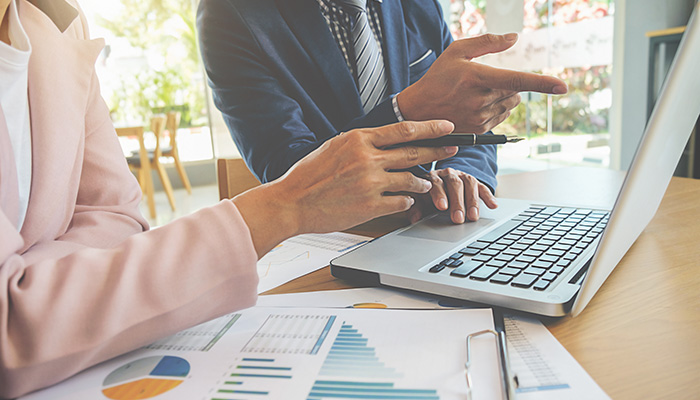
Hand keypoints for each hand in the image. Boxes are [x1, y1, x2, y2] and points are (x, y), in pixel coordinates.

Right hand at [233, 120, 459, 256]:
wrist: (291, 202)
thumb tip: (384, 140)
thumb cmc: (309, 175)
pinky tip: (405, 202)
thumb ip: (360, 142)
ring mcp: (370, 184)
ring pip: (412, 181)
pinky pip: (401, 203)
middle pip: (414, 153)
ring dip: (423, 183)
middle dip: (438, 151)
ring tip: (427, 184)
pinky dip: (407, 202)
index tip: (447, 126)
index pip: (404, 130)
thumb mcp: (334, 146)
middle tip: (454, 148)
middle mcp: (367, 159)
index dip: (430, 127)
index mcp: (358, 139)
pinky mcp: (370, 207)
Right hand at [397, 33, 567, 133]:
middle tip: (486, 82)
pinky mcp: (481, 129)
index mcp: (477, 77)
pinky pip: (502, 117)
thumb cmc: (438, 77)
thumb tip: (514, 38)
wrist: (419, 110)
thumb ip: (487, 42)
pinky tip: (477, 105)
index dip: (542, 83)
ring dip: (504, 97)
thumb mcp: (457, 51)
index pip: (516, 80)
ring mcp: (481, 116)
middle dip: (510, 85)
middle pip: (516, 92)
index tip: (562, 86)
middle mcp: (481, 99)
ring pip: (511, 105)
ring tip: (478, 94)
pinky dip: (497, 109)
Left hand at [406, 168, 497, 223]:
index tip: (442, 207)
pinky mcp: (474, 181)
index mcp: (432, 177)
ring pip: (469, 184)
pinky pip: (482, 187)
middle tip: (458, 218)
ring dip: (472, 201)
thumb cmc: (429, 194)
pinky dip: (488, 196)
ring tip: (473, 217)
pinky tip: (493, 206)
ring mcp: (462, 176)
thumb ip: (417, 208)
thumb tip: (414, 218)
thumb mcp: (421, 200)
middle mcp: (448, 174)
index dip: (439, 194)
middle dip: (457, 202)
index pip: (436, 183)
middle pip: (454, 184)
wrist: (442, 183)